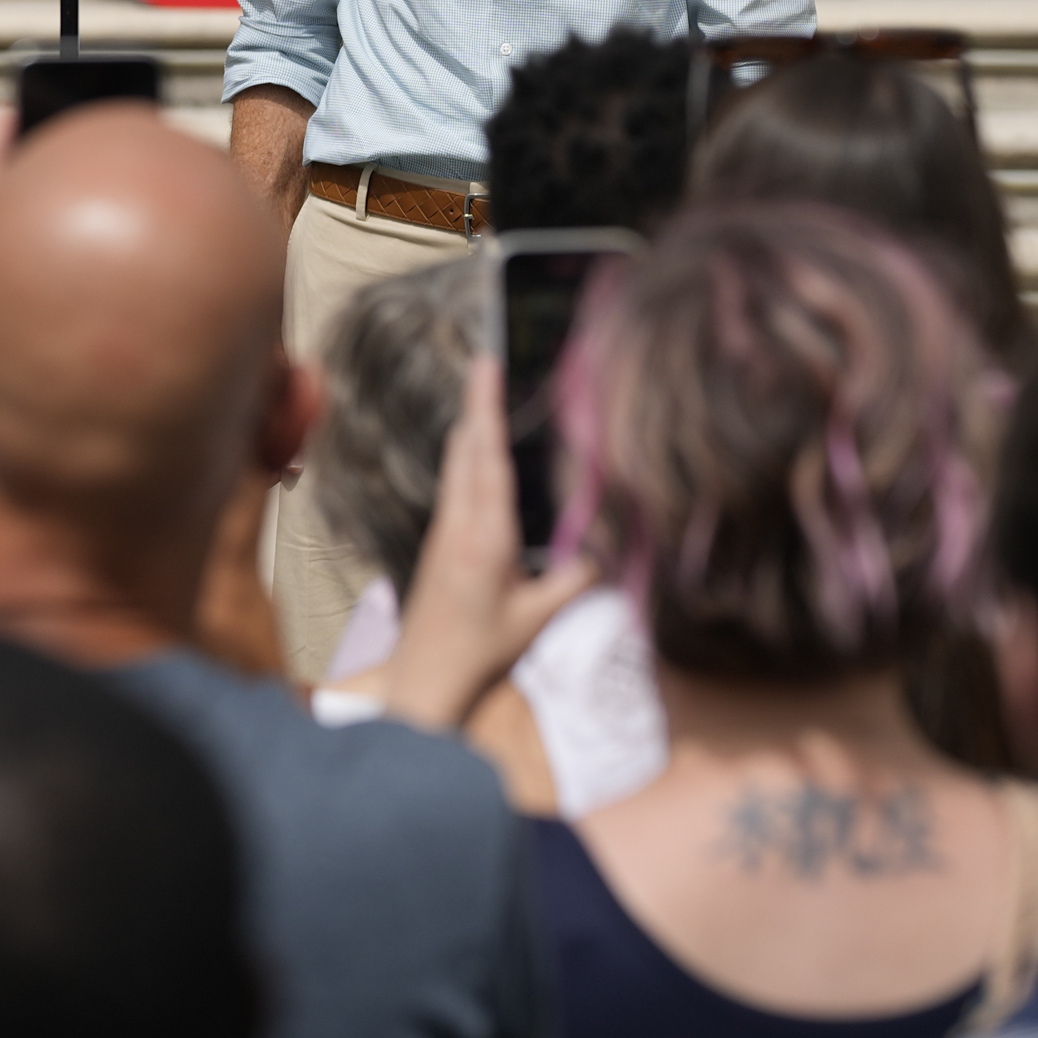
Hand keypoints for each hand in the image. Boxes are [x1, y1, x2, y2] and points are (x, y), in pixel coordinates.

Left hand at [377, 352, 594, 733]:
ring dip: (472, 427)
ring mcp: (443, 531)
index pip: (487, 457)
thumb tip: (611, 544)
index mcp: (483, 533)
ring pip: (456, 465)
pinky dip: (469, 457)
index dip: (488, 407)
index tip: (486, 364)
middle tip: (490, 361)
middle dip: (477, 403)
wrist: (426, 676)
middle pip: (465, 448)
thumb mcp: (539, 617)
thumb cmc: (482, 649)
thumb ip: (576, 578)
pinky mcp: (439, 543)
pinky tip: (480, 454)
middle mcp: (457, 522)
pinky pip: (455, 485)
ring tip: (488, 394)